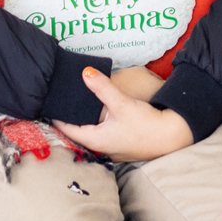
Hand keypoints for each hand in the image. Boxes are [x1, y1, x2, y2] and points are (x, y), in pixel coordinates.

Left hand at [57, 66, 193, 161]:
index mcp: (95, 140)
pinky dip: (100, 124)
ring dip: (87, 120)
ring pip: (92, 133)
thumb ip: (102, 88)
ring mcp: (112, 148)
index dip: (56, 116)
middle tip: (63, 100)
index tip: (49, 104)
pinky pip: (104, 134)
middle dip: (71, 117)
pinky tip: (104, 113)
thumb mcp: (122, 103)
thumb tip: (85, 72)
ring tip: (81, 103)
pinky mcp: (123, 145)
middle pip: (78, 131)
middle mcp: (101, 147)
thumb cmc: (146, 124)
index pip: (66, 129)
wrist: (172, 137)